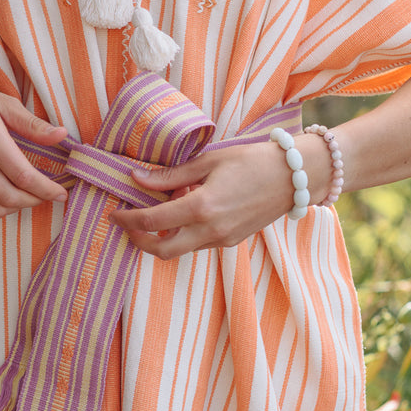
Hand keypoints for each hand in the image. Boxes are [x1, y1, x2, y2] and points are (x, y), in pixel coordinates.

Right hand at [0, 76, 68, 216]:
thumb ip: (31, 123)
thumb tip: (62, 136)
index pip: (23, 175)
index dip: (46, 189)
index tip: (62, 192)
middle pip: (11, 197)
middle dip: (36, 200)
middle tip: (49, 195)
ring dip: (18, 208)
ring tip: (31, 197)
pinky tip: (9, 197)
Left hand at [109, 140, 308, 259]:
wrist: (295, 177)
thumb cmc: (253, 160)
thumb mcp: (209, 161)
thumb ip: (171, 175)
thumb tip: (137, 177)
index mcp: (201, 207)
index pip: (151, 221)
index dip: (128, 219)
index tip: (115, 214)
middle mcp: (210, 230)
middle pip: (162, 250)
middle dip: (138, 241)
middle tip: (127, 225)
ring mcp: (223, 240)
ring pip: (180, 249)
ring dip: (163, 236)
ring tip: (161, 209)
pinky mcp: (232, 242)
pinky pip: (198, 244)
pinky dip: (184, 233)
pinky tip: (186, 211)